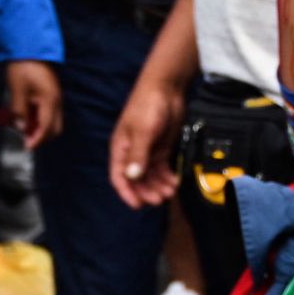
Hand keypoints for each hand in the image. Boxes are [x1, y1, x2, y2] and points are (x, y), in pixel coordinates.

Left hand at [3, 59, 61, 149]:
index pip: (47, 128)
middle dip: (41, 136)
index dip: (37, 140)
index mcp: (50, 100)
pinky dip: (39, 118)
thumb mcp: (17, 90)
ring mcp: (55, 96)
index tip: (27, 146)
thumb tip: (21, 127)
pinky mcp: (51, 93)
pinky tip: (26, 116)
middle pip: (55, 128)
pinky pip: (48, 112)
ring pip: (52, 121)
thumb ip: (19, 112)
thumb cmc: (24, 65)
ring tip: (23, 126)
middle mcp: (56, 100)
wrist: (29, 46)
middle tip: (25, 139)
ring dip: (39, 127)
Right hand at [108, 67, 183, 204]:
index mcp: (121, 149)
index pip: (118, 177)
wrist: (166, 89)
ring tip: (169, 192)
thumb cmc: (148, 105)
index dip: (126, 192)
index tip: (137, 205)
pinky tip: (174, 182)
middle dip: (147, 191)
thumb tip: (132, 177)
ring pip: (150, 177)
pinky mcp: (160, 148)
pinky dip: (167, 177)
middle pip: (136, 180)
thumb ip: (138, 155)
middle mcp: (132, 153)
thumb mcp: (142, 131)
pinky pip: (161, 169)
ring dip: (158, 186)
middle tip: (159, 199)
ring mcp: (147, 151)